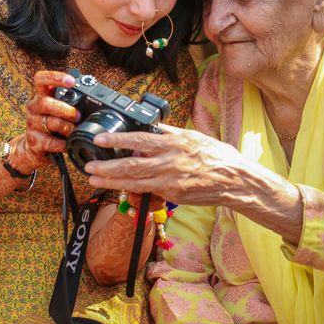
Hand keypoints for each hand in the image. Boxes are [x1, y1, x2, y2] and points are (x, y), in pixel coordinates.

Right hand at [14, 70, 80, 171]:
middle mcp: (34, 107)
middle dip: (64, 109)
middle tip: (77, 116)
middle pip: (45, 103)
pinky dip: (62, 144)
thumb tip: (96, 97)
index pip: (41, 80)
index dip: (55, 78)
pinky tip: (68, 144)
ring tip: (75, 130)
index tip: (71, 81)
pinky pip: (49, 142)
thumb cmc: (53, 125)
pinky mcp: (34, 141)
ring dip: (66, 127)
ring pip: (49, 122)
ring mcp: (32, 124)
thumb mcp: (60, 110)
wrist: (36, 148)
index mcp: (41, 96)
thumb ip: (72, 102)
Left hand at [83, 124, 253, 206]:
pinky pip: (148, 192)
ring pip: (135, 182)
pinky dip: (131, 189)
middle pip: (132, 165)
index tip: (100, 138)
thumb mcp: (192, 137)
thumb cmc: (216, 156)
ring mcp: (171, 181)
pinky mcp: (174, 195)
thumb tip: (151, 128)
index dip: (118, 139)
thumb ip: (169, 134)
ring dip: (112, 181)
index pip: (140, 139)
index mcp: (174, 143)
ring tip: (95, 179)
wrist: (235, 180)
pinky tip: (117, 188)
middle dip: (107, 167)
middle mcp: (170, 162)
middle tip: (89, 166)